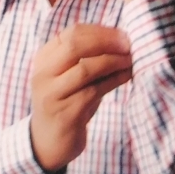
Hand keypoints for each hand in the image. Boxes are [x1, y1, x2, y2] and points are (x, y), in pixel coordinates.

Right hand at [30, 24, 131, 172]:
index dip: (101, 31)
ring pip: (86, 68)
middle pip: (76, 45)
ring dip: (113, 61)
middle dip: (107, 42)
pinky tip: (127, 76)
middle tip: (128, 45)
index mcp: (44, 58)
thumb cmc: (66, 103)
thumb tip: (121, 39)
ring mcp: (52, 94)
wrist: (48, 142)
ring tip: (131, 60)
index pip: (72, 33)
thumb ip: (87, 57)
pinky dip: (114, 80)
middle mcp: (44, 74)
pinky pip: (94, 91)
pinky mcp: (65, 113)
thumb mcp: (70, 76)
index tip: (122, 35)